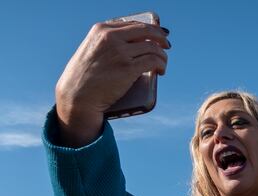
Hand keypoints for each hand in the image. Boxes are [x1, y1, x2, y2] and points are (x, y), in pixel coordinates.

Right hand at [55, 21, 169, 145]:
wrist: (77, 96)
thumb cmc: (83, 78)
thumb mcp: (91, 50)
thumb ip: (107, 44)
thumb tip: (133, 45)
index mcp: (101, 30)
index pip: (132, 24)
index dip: (149, 28)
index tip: (157, 35)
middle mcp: (111, 37)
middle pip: (146, 31)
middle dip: (160, 37)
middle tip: (166, 46)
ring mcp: (120, 53)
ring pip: (153, 48)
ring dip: (162, 56)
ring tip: (162, 64)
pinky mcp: (128, 68)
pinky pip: (153, 61)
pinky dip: (161, 65)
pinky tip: (161, 71)